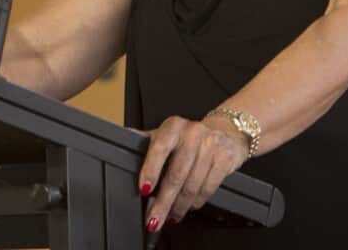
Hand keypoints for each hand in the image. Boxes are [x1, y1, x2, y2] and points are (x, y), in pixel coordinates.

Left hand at [138, 113, 249, 230]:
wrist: (225, 131)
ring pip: (192, 184)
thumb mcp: (165, 135)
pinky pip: (209, 186)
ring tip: (172, 216)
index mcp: (173, 127)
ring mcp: (210, 144)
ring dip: (180, 206)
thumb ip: (144, 139)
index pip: (159, 149)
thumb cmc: (188, 138)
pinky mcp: (225, 158)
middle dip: (163, 202)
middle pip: (175, 174)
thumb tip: (121, 139)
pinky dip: (197, 201)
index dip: (150, 171)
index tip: (144, 190)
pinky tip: (190, 207)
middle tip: (154, 219)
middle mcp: (192, 133)